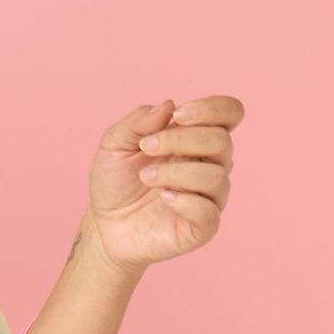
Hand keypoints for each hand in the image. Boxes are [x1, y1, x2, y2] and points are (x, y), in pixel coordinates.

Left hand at [85, 92, 241, 270]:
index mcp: (196, 139)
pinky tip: (164, 198)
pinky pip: (209, 212)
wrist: (103, 226)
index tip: (178, 116)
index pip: (230, 114)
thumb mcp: (114, 144)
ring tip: (146, 177)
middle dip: (181, 139)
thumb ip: (138, 122)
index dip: (213, 108)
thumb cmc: (115, 182)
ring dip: (177, 172)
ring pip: (216, 176)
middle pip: (221, 141)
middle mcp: (209, 165)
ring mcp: (208, 197)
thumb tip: (169, 105)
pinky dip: (185, 201)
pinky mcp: (202, 227)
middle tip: (146, 147)